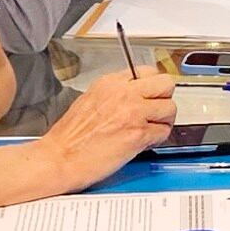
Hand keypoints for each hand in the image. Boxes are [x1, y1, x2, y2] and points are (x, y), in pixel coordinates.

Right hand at [35, 67, 177, 191]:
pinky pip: (163, 132)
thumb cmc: (70, 137)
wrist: (60, 158)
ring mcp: (133, 113)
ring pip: (170, 108)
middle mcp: (124, 94)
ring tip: (151, 129)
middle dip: (165, 98)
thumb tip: (135, 95)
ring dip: (164, 121)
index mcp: (110, 83)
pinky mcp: (138, 134)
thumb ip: (115, 94)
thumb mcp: (90, 100)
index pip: (148, 71)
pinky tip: (144, 142)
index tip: (152, 95)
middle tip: (157, 111)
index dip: (153, 86)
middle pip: (165, 84)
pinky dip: (157, 139)